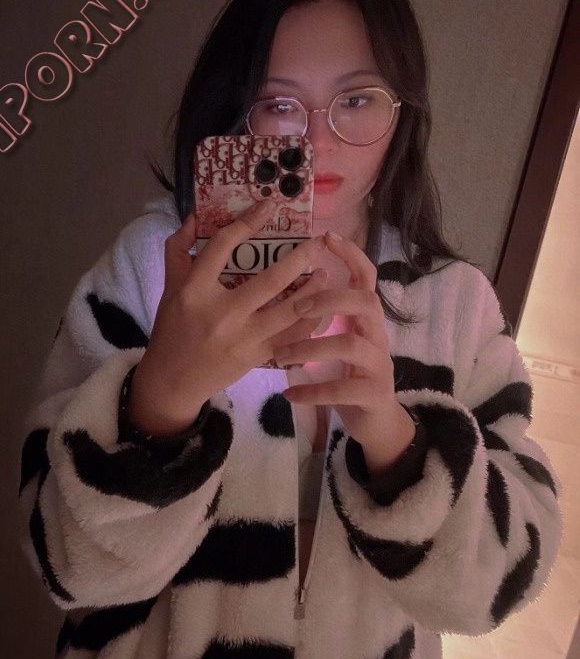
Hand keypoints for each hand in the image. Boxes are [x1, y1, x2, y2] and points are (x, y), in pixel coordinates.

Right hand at [132, 198, 327, 424]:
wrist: (173, 381)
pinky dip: (310, 321)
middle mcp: (221, 313)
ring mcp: (243, 338)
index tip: (270, 206)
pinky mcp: (257, 357)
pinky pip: (292, 336)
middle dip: (299, 258)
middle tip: (317, 242)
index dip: (248, 222)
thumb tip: (196, 216)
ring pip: (289, 310)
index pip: (223, 246)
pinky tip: (319, 307)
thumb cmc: (171, 329)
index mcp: (195, 290)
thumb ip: (179, 248)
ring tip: (325, 273)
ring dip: (312, 289)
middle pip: (269, 280)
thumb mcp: (169, 287)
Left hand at [273, 230, 415, 474]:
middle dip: (331, 298)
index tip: (326, 236)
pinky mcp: (372, 394)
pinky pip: (342, 389)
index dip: (351, 254)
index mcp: (364, 318)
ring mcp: (378, 365)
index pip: (366, 276)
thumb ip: (321, 315)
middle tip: (297, 306)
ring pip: (350, 345)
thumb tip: (282, 286)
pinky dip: (313, 390)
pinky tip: (289, 394)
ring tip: (280, 356)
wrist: (375, 422)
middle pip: (366, 302)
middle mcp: (376, 335)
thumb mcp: (336, 338)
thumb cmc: (347, 372)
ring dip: (311, 347)